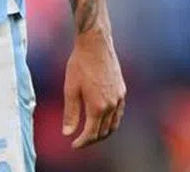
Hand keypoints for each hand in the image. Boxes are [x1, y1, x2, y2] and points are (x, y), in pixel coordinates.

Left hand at [63, 28, 125, 147]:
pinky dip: (111, 121)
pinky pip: (119, 113)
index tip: (73, 144)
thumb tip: (67, 133)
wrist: (96, 45)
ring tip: (91, 133)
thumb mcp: (70, 89)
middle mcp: (112, 105)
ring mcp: (119, 98)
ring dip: (103, 132)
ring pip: (114, 124)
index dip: (82, 142)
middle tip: (80, 140)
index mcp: (98, 107)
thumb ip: (70, 113)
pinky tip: (102, 118)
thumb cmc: (80, 64)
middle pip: (104, 132)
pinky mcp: (122, 91)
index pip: (91, 134)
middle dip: (92, 139)